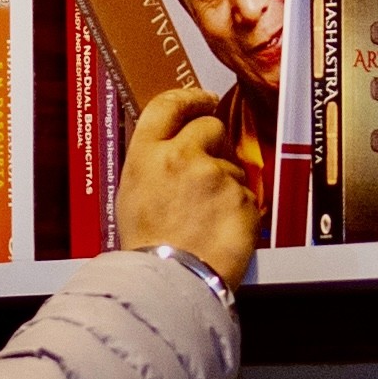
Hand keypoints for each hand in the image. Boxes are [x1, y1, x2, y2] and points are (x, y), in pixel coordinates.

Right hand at [117, 88, 260, 285]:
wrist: (170, 281)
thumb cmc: (146, 246)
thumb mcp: (131, 194)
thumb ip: (152, 163)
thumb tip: (170, 147)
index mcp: (148, 153)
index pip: (168, 105)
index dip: (189, 98)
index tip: (203, 100)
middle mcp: (183, 155)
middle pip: (210, 127)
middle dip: (213, 143)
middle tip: (207, 171)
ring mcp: (217, 175)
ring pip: (232, 165)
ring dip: (226, 183)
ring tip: (207, 217)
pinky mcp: (243, 197)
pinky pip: (246, 194)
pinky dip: (239, 209)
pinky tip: (222, 229)